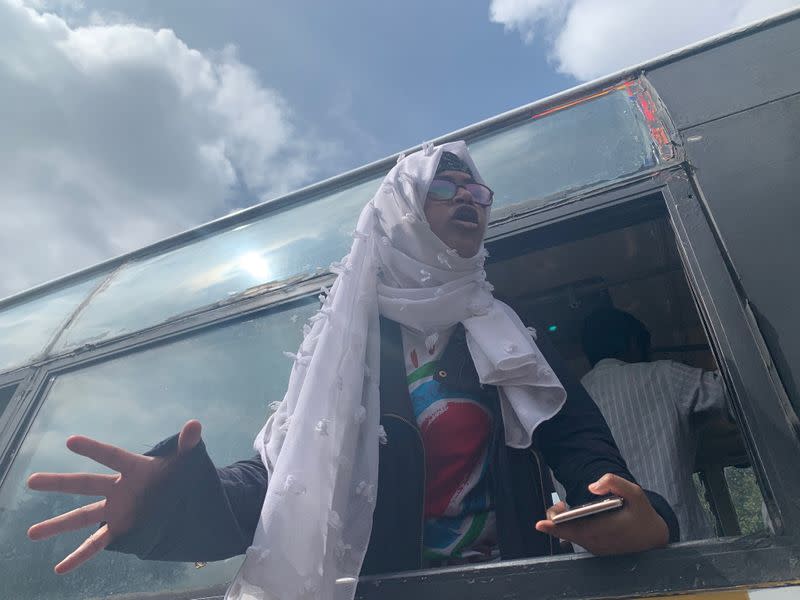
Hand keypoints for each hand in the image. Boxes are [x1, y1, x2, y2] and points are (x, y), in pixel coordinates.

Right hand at [27, 419, 201, 573]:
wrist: (186, 500)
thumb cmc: (182, 476)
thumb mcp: (188, 461)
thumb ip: (188, 445)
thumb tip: (194, 425)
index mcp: (134, 468)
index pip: (111, 456)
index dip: (93, 449)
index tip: (70, 441)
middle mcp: (119, 488)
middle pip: (86, 484)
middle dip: (60, 482)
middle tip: (32, 480)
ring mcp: (117, 510)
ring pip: (82, 517)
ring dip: (57, 525)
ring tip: (31, 533)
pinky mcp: (121, 529)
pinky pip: (96, 544)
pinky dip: (79, 556)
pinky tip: (60, 567)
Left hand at [535, 473, 668, 555]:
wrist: (654, 538)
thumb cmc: (643, 514)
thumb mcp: (635, 493)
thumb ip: (614, 483)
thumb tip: (593, 486)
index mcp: (604, 529)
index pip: (573, 530)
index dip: (555, 528)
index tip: (540, 524)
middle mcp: (597, 542)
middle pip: (567, 532)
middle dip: (556, 518)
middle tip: (559, 505)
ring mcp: (596, 548)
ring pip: (571, 536)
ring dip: (564, 522)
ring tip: (564, 507)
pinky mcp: (597, 549)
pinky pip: (578, 539)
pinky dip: (572, 527)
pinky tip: (575, 515)